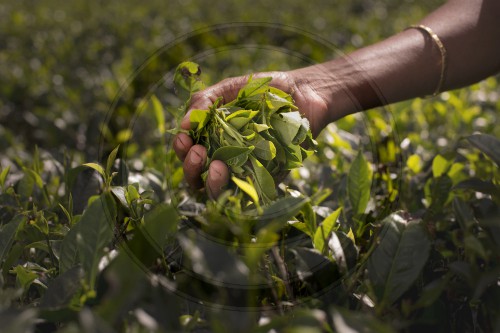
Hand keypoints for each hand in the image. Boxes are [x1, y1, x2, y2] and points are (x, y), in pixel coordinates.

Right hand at [173, 70, 331, 197]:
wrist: (304, 93)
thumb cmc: (264, 90)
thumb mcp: (229, 89)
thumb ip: (205, 101)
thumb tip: (183, 123)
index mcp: (213, 139)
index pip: (190, 154)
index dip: (182, 151)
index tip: (185, 140)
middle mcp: (227, 159)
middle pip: (200, 178)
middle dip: (191, 169)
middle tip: (199, 153)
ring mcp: (247, 172)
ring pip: (222, 192)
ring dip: (212, 184)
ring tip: (217, 166)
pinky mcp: (269, 181)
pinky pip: (252, 194)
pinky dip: (243, 191)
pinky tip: (241, 177)